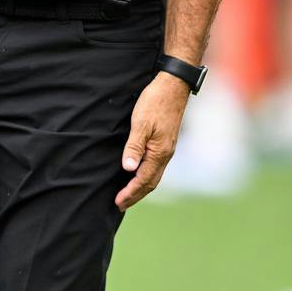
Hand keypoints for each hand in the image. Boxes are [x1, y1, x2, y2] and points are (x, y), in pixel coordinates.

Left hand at [115, 71, 190, 210]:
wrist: (174, 86)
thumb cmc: (155, 102)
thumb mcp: (140, 123)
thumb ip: (134, 146)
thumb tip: (128, 169)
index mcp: (159, 152)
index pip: (143, 180)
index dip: (130, 193)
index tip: (117, 202)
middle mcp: (166, 154)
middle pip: (151, 183)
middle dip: (135, 195)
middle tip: (120, 204)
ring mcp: (167, 148)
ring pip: (155, 175)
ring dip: (141, 187)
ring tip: (128, 194)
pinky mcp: (166, 142)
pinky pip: (156, 165)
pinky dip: (147, 175)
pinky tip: (139, 173)